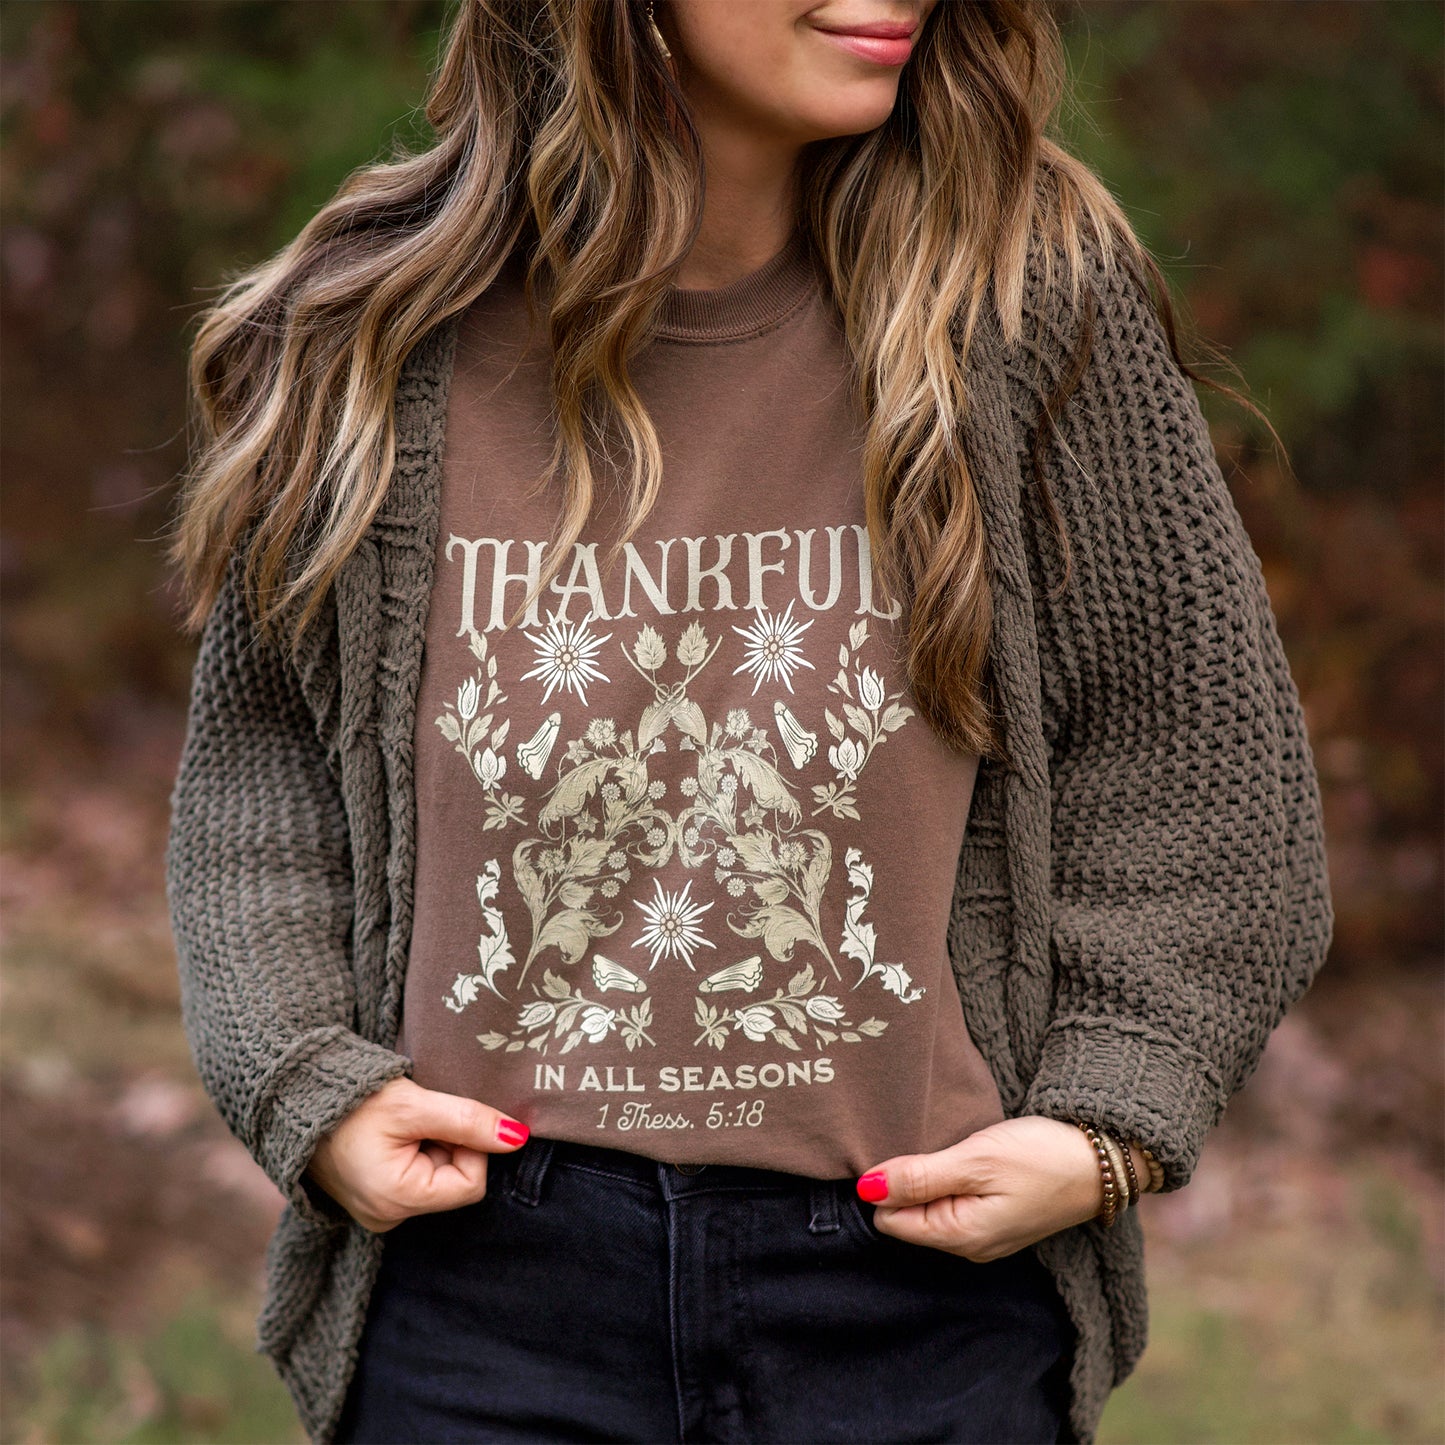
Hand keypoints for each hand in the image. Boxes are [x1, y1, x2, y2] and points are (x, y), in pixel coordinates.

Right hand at [302, 1077, 529, 1233]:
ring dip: (432, 1144)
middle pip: (454, 1181)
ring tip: (401, 1123)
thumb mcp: (415, 1105)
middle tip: (419, 1116)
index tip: (443, 1118)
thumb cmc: (351, 1101)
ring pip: (437, 1177)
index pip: (471, 1183)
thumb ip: (469, 1121)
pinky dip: (415, 1151)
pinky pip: (416, 1177)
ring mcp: (378, 1211)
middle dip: (448, 1144)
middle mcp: (387, 1217)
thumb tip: (519, 1137)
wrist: (294, 1097)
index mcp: (397, 1202)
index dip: (469, 1146)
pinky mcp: (373, 1198)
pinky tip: (393, 1132)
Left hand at [857, 1115, 1142, 1261]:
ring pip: (929, 1207)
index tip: (899, 1150)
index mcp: (959, 1237)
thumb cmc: (1040, 1157)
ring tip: (945, 1147)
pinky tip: (961, 1158)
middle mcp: (968, 1245)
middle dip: (905, 1182)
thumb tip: (866, 1188)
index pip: (889, 1220)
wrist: (1102, 1159)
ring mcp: (984, 1234)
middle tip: (925, 1144)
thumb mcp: (975, 1160)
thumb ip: (920, 1176)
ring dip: (928, 1178)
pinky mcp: (996, 1217)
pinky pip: (952, 1202)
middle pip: (907, 1216)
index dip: (884, 1184)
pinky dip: (948, 1179)